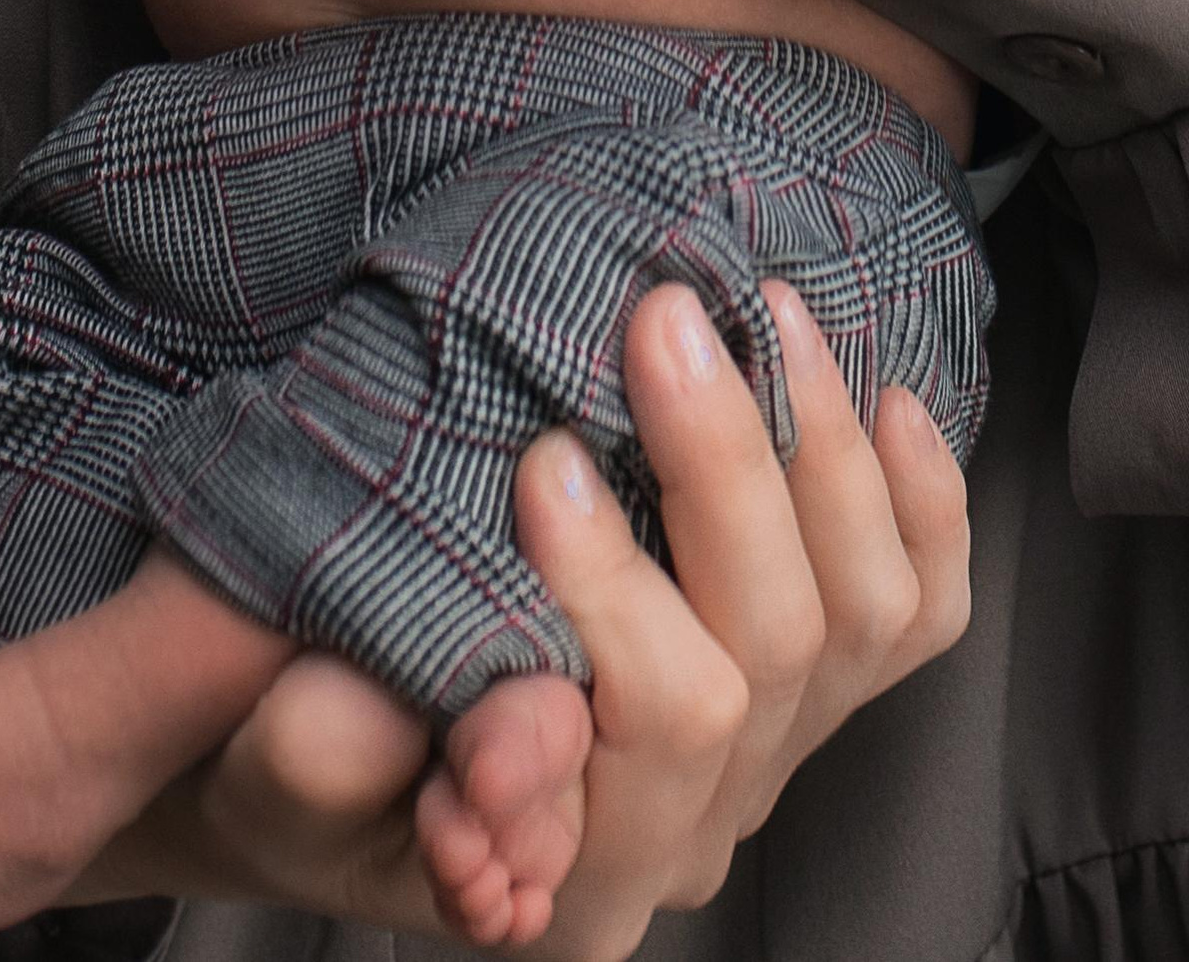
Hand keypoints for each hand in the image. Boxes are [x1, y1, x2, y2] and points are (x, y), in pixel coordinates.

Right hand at [71, 283, 970, 953]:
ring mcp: (767, 767)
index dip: (617, 594)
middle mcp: (692, 835)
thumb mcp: (268, 761)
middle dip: (726, 470)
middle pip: (773, 656)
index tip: (548, 456)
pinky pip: (916, 615)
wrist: (348, 745)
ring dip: (820, 452)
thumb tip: (457, 708)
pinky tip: (888, 399)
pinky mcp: (810, 695)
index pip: (654, 736)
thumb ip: (329, 752)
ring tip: (758, 312)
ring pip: (861, 619)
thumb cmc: (300, 737)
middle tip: (663, 318)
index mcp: (573, 876)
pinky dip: (920, 505)